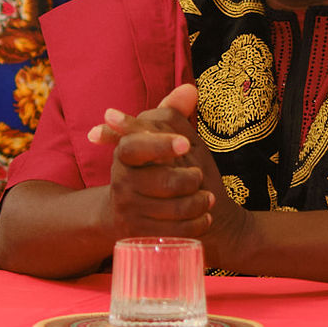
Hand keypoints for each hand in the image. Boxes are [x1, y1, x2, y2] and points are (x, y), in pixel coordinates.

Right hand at [88, 85, 251, 262]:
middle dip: (191, 179)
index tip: (186, 144)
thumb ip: (172, 114)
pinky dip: (198, 223)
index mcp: (124, 155)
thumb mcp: (163, 141)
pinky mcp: (140, 237)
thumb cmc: (157, 170)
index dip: (162, 144)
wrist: (137, 216)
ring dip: (200, 203)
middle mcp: (121, 183)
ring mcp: (129, 212)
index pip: (136, 145)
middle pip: (165, 180)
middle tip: (199, 177)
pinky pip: (177, 232)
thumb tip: (190, 90)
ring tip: (206, 199)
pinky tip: (204, 217)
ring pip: (176, 208)